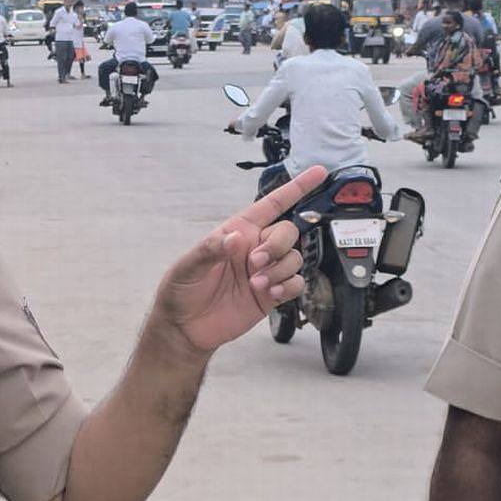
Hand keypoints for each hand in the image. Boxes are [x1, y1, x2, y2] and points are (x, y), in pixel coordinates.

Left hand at [153, 167, 322, 351]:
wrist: (185, 328)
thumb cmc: (182, 290)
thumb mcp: (188, 266)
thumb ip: (210, 249)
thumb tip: (236, 239)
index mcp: (238, 231)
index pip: (272, 204)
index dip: (296, 188)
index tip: (319, 172)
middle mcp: (256, 247)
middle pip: (287, 232)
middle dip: (277, 246)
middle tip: (255, 264)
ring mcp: (265, 271)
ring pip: (294, 259)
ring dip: (280, 270)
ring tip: (257, 285)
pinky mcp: (271, 294)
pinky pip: (296, 283)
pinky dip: (289, 287)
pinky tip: (271, 294)